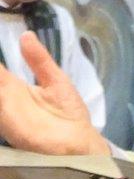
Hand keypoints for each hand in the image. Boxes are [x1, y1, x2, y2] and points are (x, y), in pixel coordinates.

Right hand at [0, 32, 109, 155]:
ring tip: (2, 84)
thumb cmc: (68, 113)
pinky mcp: (11, 127)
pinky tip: (4, 94)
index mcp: (12, 88)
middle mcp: (4, 101)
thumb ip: (39, 60)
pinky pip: (1, 114)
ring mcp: (5, 115)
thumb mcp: (54, 80)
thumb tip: (25, 35)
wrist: (80, 143)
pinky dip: (1, 103)